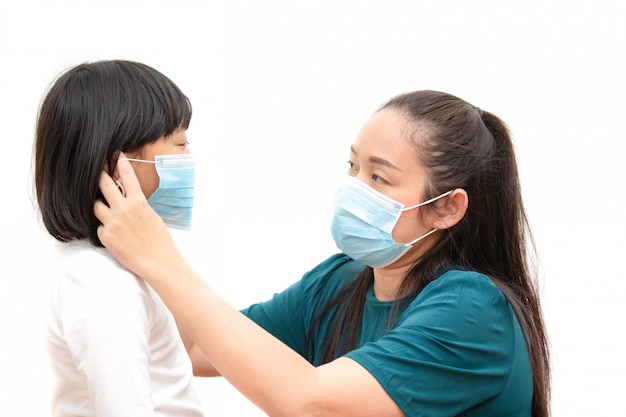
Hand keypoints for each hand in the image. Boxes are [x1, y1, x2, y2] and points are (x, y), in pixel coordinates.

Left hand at [94, 154, 177, 277]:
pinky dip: (106, 229)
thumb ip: (138, 205)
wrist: (157, 261)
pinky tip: (116, 236)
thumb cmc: (159, 239)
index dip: (120, 163)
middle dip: (98, 176)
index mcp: (138, 202)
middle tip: (95, 171)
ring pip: (95, 206)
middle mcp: (123, 209)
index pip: (127, 176)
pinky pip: (100, 227)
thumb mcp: (152, 215)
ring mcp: (112, 222)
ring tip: (107, 211)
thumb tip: (128, 199)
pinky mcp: (105, 235)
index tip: (116, 155)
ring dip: (100, 207)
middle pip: (103, 185)